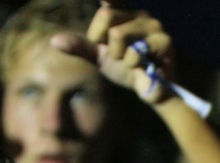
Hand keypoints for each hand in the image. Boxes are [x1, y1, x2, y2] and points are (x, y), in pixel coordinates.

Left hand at [51, 1, 175, 104]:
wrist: (152, 91)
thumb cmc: (128, 70)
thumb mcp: (100, 57)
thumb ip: (81, 47)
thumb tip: (54, 41)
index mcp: (126, 13)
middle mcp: (141, 14)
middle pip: (106, 14)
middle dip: (103, 40)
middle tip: (116, 55)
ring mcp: (154, 27)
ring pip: (118, 33)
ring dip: (118, 55)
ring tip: (131, 63)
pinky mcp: (164, 42)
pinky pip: (133, 52)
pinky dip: (131, 65)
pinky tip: (142, 69)